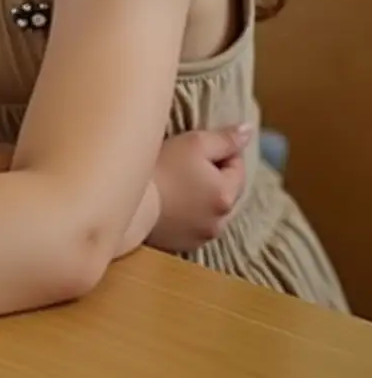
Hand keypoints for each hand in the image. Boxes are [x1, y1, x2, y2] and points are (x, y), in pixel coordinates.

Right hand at [148, 124, 251, 252]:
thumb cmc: (162, 167)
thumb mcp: (195, 143)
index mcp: (226, 195)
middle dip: (214, 175)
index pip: (238, 167)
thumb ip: (225, 138)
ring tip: (177, 183)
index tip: (197, 147)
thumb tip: (248, 131)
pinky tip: (170, 202)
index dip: (221, 151)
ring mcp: (203, 237)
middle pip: (227, 190)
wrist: (129, 204)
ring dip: (203, 196)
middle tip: (186, 162)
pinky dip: (189, 213)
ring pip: (211, 209)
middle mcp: (221, 221)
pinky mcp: (184, 245)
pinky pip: (195, 224)